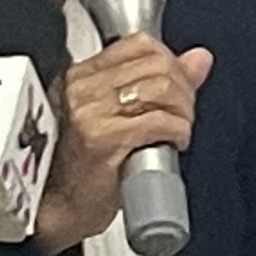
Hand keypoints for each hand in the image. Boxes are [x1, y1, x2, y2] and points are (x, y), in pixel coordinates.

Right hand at [34, 35, 211, 254]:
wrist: (56, 210)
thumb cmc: (82, 168)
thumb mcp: (120, 116)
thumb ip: (160, 82)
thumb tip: (200, 58)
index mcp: (80, 76)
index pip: (141, 45)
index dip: (172, 64)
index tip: (178, 88)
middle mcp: (80, 89)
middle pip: (157, 65)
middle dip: (183, 90)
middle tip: (182, 114)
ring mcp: (89, 112)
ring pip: (162, 88)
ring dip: (183, 111)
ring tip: (177, 130)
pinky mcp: (102, 138)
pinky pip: (159, 121)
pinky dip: (178, 131)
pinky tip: (173, 143)